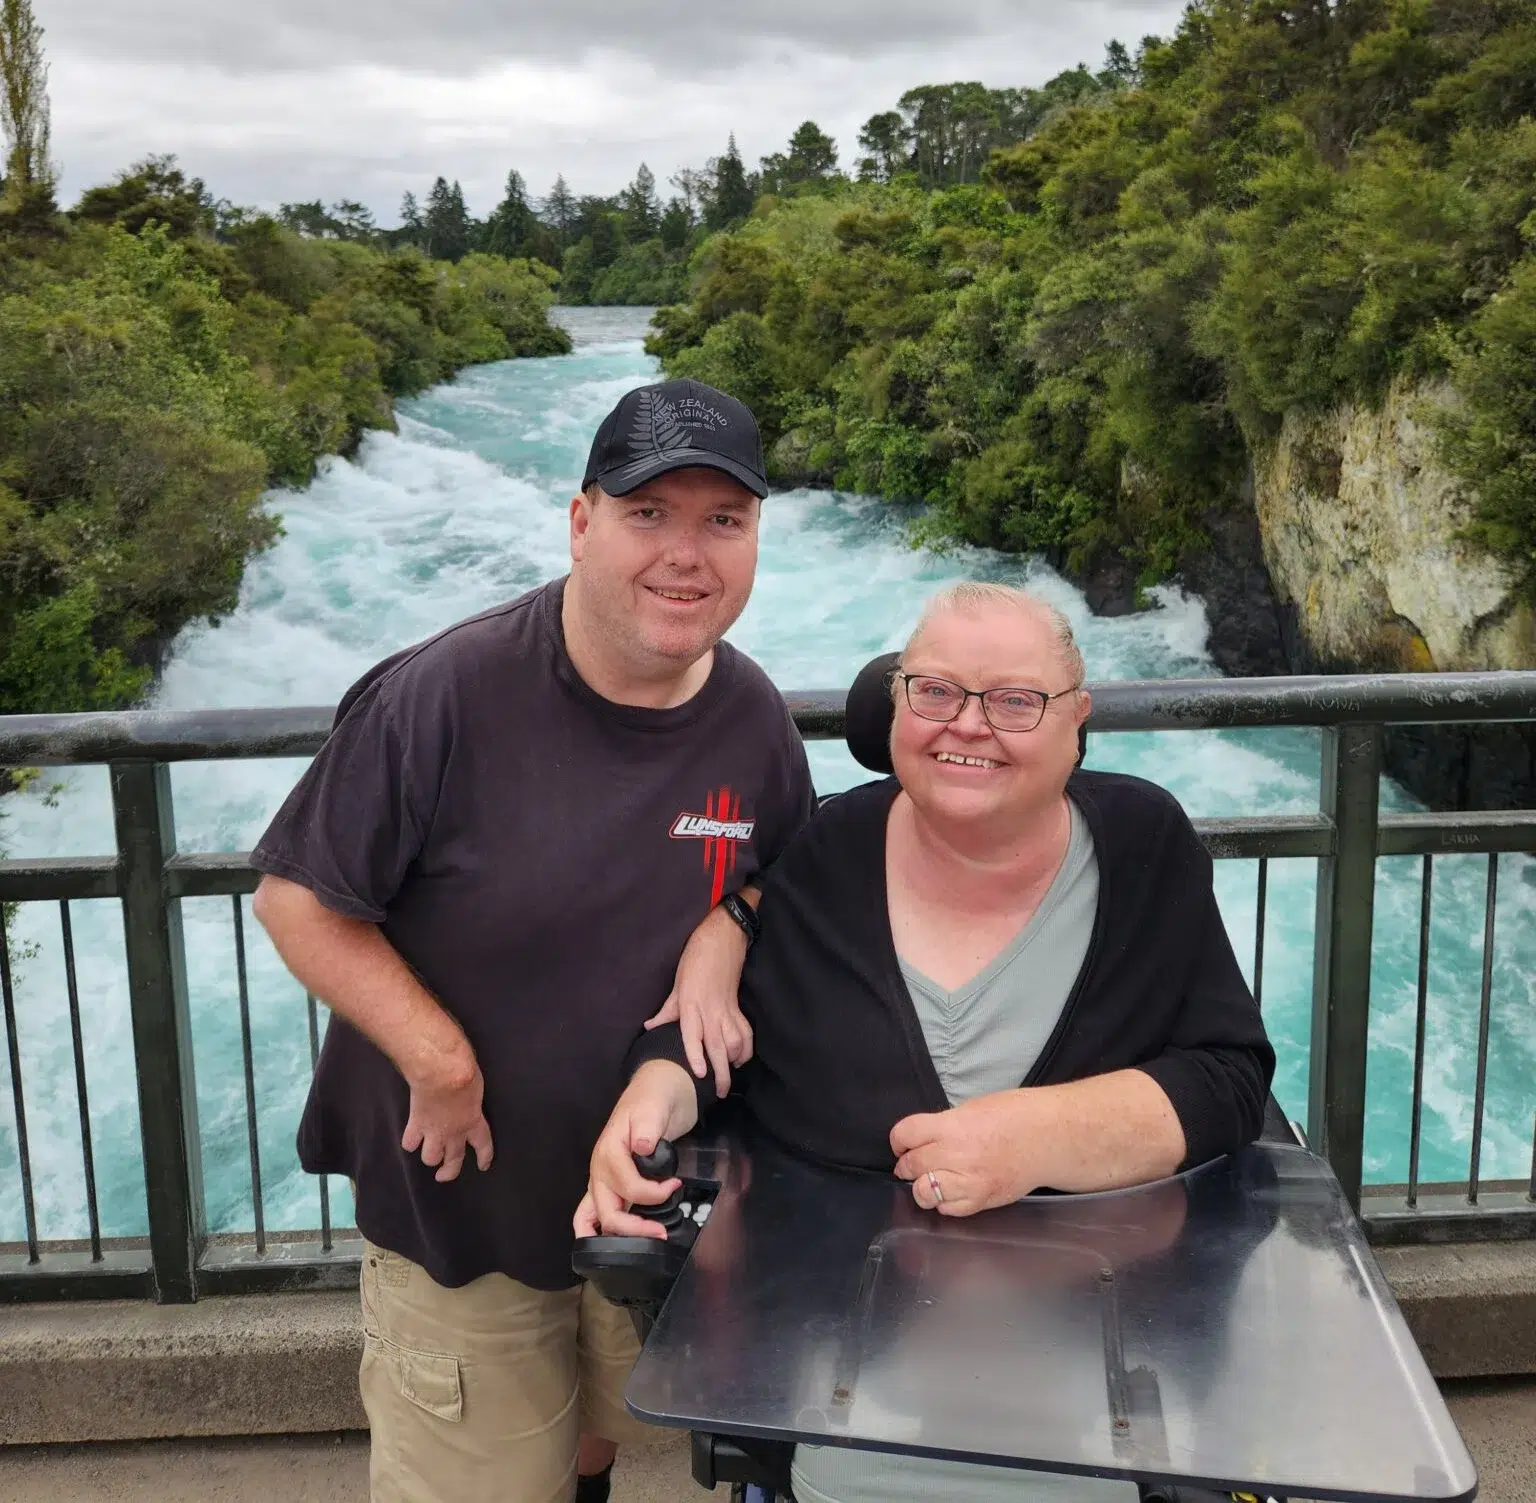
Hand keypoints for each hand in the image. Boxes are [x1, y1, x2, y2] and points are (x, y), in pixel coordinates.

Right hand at [400, 1051, 493, 1182]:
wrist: (442, 1072)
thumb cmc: (464, 1072)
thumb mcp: (476, 1088)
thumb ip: (471, 1100)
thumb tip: (466, 1096)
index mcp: (473, 1121)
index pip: (483, 1144)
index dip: (484, 1157)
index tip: (483, 1166)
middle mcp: (455, 1133)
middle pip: (454, 1160)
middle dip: (449, 1171)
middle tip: (444, 1175)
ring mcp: (434, 1132)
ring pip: (430, 1158)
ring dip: (430, 1156)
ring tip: (428, 1152)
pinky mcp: (416, 1125)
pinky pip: (410, 1143)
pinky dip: (410, 1142)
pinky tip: (411, 1139)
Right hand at [574, 1060, 699, 1239]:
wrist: (660, 1086)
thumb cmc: (657, 1095)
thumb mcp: (655, 1105)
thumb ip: (648, 1126)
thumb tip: (643, 1148)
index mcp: (609, 1150)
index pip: (628, 1188)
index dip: (654, 1194)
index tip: (676, 1185)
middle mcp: (600, 1168)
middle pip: (607, 1213)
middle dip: (633, 1229)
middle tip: (662, 1233)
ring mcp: (603, 1177)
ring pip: (594, 1218)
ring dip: (615, 1236)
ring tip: (642, 1244)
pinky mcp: (612, 1182)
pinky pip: (595, 1213)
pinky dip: (603, 1231)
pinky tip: (619, 1241)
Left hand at [644, 899, 751, 1097]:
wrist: (722, 939)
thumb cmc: (695, 960)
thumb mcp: (676, 984)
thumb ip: (667, 1010)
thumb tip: (650, 1026)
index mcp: (691, 1005)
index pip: (693, 1034)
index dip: (696, 1054)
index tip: (700, 1073)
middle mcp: (710, 1011)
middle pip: (718, 1046)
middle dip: (721, 1071)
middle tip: (719, 1091)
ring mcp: (727, 1010)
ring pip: (735, 1042)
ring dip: (734, 1061)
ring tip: (729, 1075)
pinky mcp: (738, 1007)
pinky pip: (746, 1032)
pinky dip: (745, 1048)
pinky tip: (740, 1057)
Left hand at [890, 1091, 1043, 1216]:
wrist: (1049, 1137)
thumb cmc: (1015, 1116)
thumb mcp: (971, 1109)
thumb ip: (944, 1125)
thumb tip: (922, 1138)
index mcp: (953, 1126)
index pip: (906, 1134)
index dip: (898, 1140)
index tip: (901, 1144)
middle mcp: (957, 1155)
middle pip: (912, 1164)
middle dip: (908, 1163)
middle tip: (913, 1162)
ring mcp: (969, 1182)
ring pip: (924, 1192)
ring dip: (922, 1186)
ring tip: (930, 1178)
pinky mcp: (982, 1200)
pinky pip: (948, 1209)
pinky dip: (945, 1203)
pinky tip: (952, 1191)